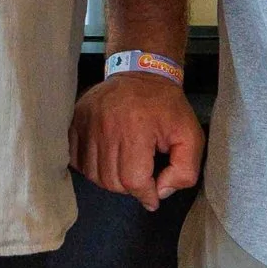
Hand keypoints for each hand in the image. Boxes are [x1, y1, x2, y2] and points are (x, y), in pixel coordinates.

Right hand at [71, 71, 201, 207]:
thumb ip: (185, 170)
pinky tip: (107, 161)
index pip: (133, 180)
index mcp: (136, 129)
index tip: (153, 195)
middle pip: (112, 181)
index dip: (146, 194)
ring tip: (126, 169)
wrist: (141, 72)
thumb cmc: (167, 106)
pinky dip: (92, 168)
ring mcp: (86, 123)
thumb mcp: (191, 136)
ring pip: (93, 174)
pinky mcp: (75, 121)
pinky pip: (77, 160)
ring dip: (111, 180)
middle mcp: (106, 126)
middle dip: (130, 188)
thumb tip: (161, 192)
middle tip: (142, 178)